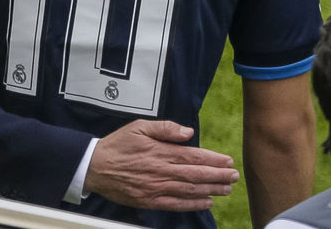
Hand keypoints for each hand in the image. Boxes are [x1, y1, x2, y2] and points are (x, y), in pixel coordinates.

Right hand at [84, 119, 239, 210]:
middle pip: (196, 175)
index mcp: (160, 151)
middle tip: (234, 176)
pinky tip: (206, 202)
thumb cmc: (118, 145)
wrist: (95, 167)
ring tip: (227, 189)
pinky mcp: (150, 201)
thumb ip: (165, 128)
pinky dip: (193, 204)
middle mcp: (161, 171)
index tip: (228, 161)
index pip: (193, 156)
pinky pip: (177, 204)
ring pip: (190, 190)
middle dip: (219, 176)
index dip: (214, 160)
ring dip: (212, 190)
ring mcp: (156, 188)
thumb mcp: (139, 127)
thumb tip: (188, 132)